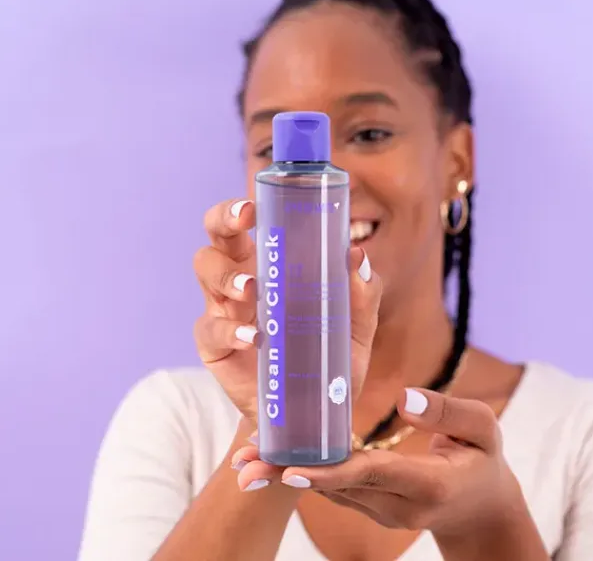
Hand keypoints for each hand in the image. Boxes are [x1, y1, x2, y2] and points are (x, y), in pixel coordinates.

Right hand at [193, 198, 381, 424]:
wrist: (310, 415)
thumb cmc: (328, 362)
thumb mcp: (355, 328)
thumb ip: (361, 295)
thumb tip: (357, 255)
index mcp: (269, 267)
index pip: (245, 226)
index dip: (240, 208)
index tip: (255, 204)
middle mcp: (240, 282)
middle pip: (215, 237)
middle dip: (222, 220)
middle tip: (245, 221)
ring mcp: (223, 312)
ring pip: (204, 271)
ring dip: (227, 274)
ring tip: (253, 290)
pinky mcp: (215, 347)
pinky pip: (209, 328)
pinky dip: (229, 329)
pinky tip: (252, 337)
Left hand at [232, 388, 521, 536]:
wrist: (481, 506)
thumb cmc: (483, 459)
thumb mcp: (484, 430)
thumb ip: (449, 413)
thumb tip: (405, 398)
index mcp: (427, 484)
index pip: (373, 474)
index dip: (331, 470)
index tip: (292, 468)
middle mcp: (396, 505)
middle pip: (337, 486)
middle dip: (288, 474)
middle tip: (244, 465)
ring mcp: (381, 510)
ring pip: (328, 490)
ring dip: (285, 476)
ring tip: (243, 461)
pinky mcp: (370, 505)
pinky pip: (333, 488)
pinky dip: (302, 474)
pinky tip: (271, 461)